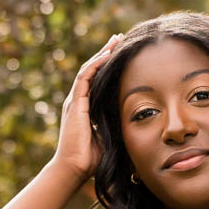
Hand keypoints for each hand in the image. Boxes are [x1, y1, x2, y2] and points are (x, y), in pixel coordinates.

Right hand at [53, 32, 122, 186]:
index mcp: (85, 108)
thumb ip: (116, 127)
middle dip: (105, 53)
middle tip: (118, 39)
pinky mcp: (75, 104)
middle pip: (92, 70)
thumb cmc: (90, 160)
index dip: (108, 66)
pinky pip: (85, 78)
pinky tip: (106, 55)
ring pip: (89, 69)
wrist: (73, 169)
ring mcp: (75, 101)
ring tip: (114, 41)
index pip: (97, 81)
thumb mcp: (108, 138)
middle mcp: (78, 101)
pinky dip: (95, 65)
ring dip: (102, 54)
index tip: (120, 55)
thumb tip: (135, 124)